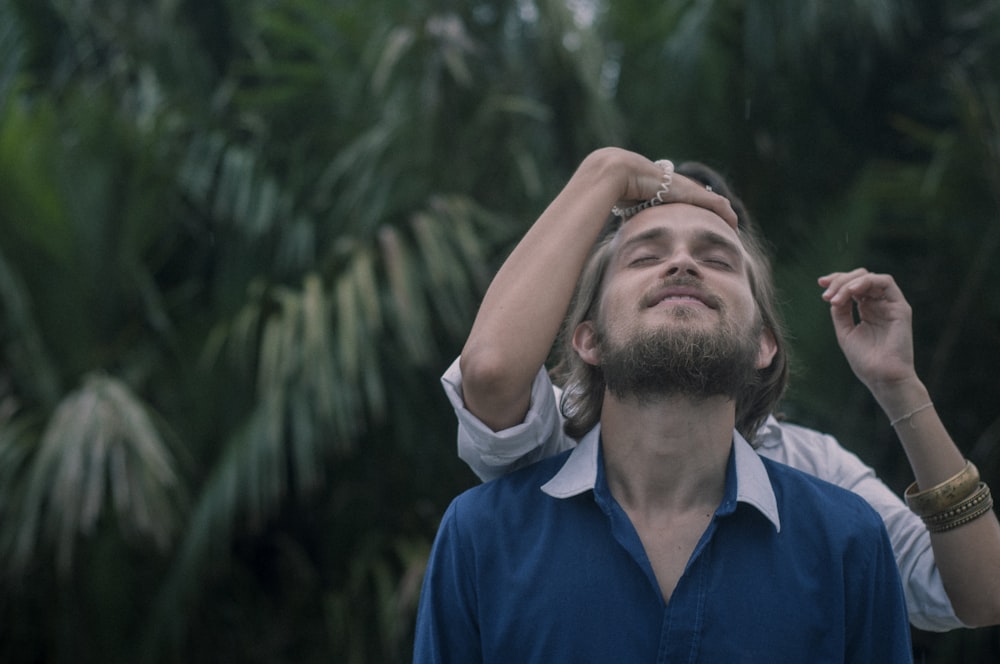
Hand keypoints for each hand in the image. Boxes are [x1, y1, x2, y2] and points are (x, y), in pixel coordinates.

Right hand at [589, 148, 737, 229]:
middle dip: (714, 214)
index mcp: (665, 191)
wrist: (620, 174)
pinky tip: (735, 225)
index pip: (686, 201)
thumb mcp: (628, 208)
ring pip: (714, 203)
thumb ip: (630, 218)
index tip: (700, 225)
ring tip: (732, 229)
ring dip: (724, 216)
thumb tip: (620, 235)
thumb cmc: (619, 190)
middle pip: (704, 201)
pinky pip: (717, 205)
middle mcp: (679, 187)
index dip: (696, 213)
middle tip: (723, 229)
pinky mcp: (693, 192)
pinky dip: (727, 215)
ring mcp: (687, 188)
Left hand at [819, 269, 917, 390]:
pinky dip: (867, 281)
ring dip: (850, 283)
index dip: (836, 281)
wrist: (882, 377)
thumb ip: (840, 311)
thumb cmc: (865, 360)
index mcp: (867, 310)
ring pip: (871, 278)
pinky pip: (885, 282)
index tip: (821, 284)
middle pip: (860, 278)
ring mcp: (890, 305)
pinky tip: (852, 291)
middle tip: (826, 295)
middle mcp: (879, 305)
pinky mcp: (900, 307)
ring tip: (836, 298)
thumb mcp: (845, 331)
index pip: (853, 286)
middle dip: (840, 280)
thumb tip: (834, 294)